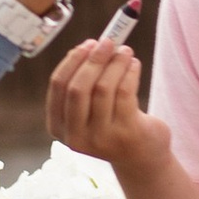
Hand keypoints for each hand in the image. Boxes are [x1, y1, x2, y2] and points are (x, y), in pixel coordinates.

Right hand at [46, 33, 174, 180]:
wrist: (140, 157)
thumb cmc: (112, 124)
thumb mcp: (89, 109)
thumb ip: (84, 82)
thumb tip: (90, 45)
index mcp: (58, 128)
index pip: (58, 87)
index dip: (72, 61)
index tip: (87, 44)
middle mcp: (76, 137)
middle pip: (78, 88)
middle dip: (93, 60)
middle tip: (107, 41)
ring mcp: (101, 138)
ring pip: (103, 88)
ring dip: (115, 63)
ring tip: (125, 51)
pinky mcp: (126, 134)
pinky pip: (125, 93)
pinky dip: (129, 72)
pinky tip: (133, 64)